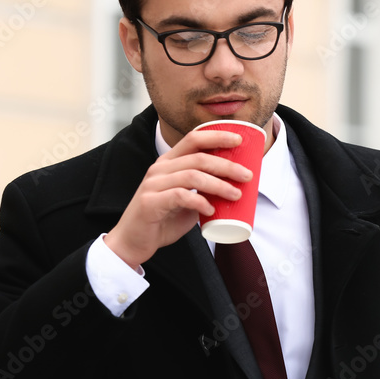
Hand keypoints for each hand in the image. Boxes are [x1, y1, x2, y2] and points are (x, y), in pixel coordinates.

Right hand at [104, 129, 252, 268]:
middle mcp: (160, 169)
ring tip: (236, 194)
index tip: (239, 140)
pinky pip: (179, 196)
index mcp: (169, 163)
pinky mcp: (150, 203)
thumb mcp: (186, 201)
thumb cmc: (161, 220)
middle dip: (226, 165)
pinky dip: (199, 201)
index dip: (217, 136)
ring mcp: (153, 184)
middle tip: (247, 176)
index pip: (193, 139)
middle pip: (198, 157)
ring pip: (192, 176)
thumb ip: (203, 192)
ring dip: (218, 184)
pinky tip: (211, 209)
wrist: (132, 242)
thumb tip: (233, 189)